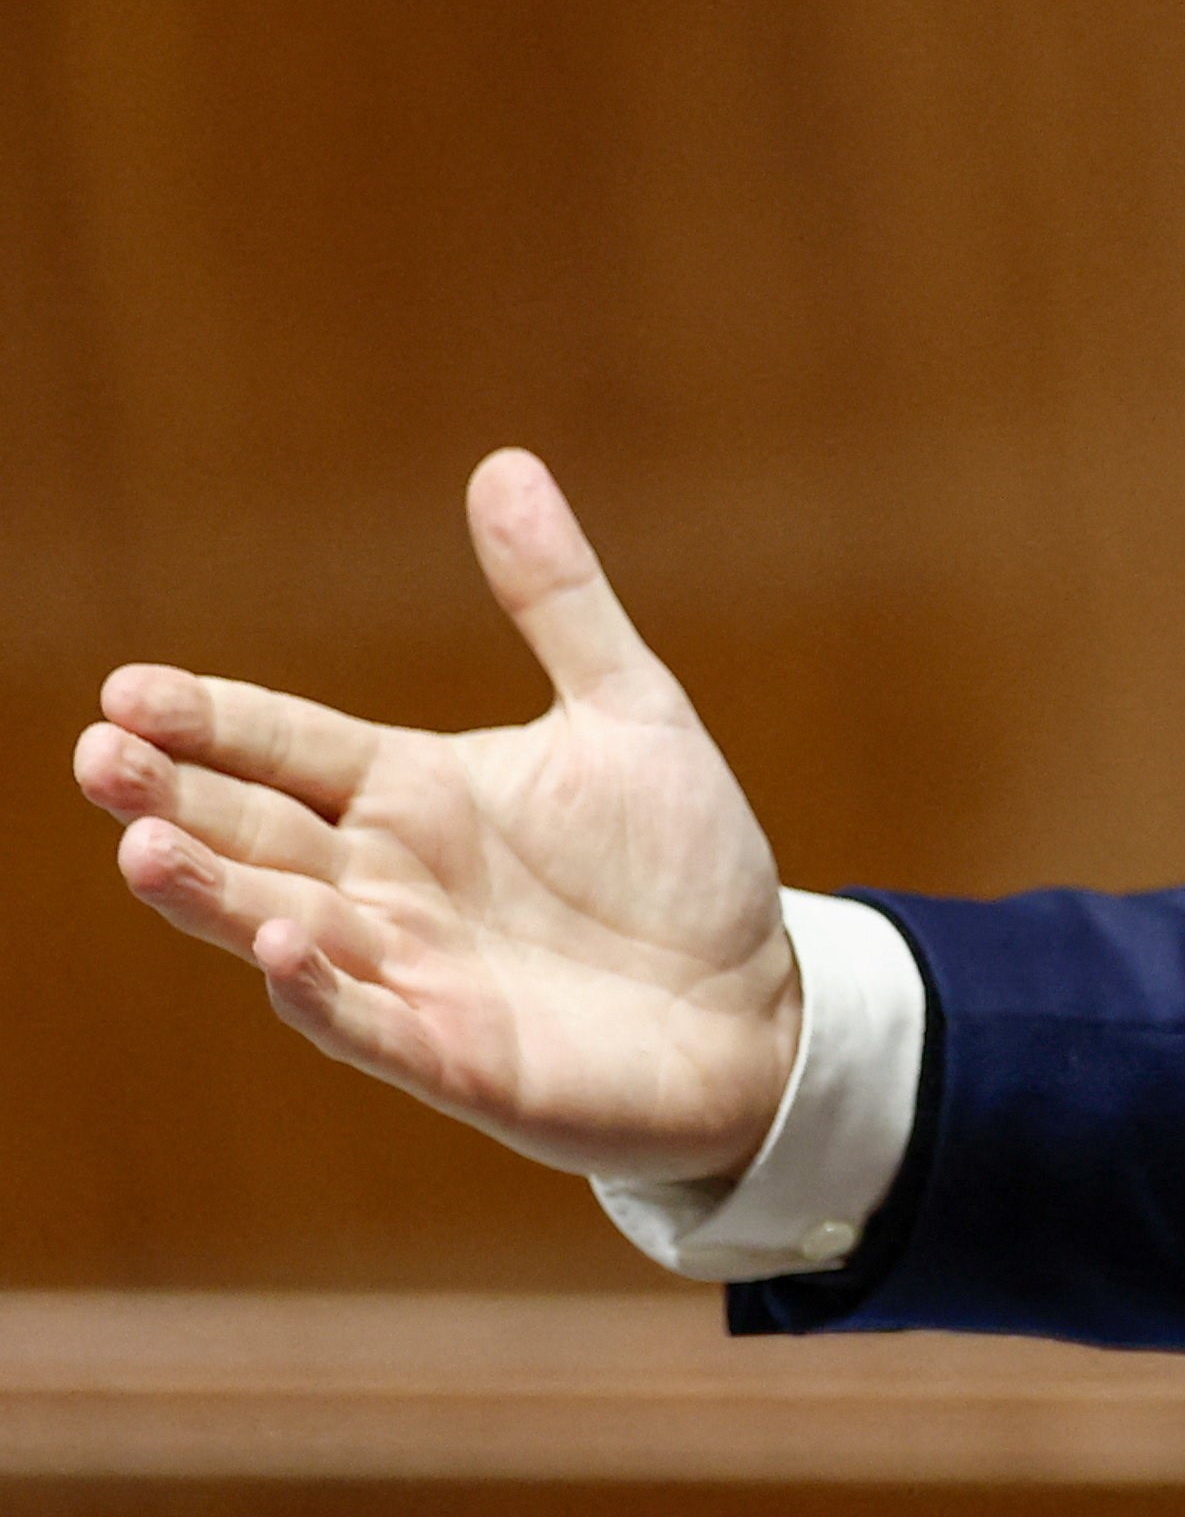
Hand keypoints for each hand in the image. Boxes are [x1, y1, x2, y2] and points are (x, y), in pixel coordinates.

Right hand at [70, 449, 799, 1186]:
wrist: (755, 1004)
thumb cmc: (681, 861)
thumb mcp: (630, 710)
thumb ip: (559, 599)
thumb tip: (503, 463)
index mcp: (412, 793)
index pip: (285, 745)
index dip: (208, 719)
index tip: (125, 688)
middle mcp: (386, 880)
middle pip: (254, 831)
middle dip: (173, 799)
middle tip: (98, 755)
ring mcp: (407, 970)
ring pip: (280, 926)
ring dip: (211, 892)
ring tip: (139, 847)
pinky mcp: (450, 1054)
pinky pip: (364, 1022)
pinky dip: (318, 990)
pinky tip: (282, 946)